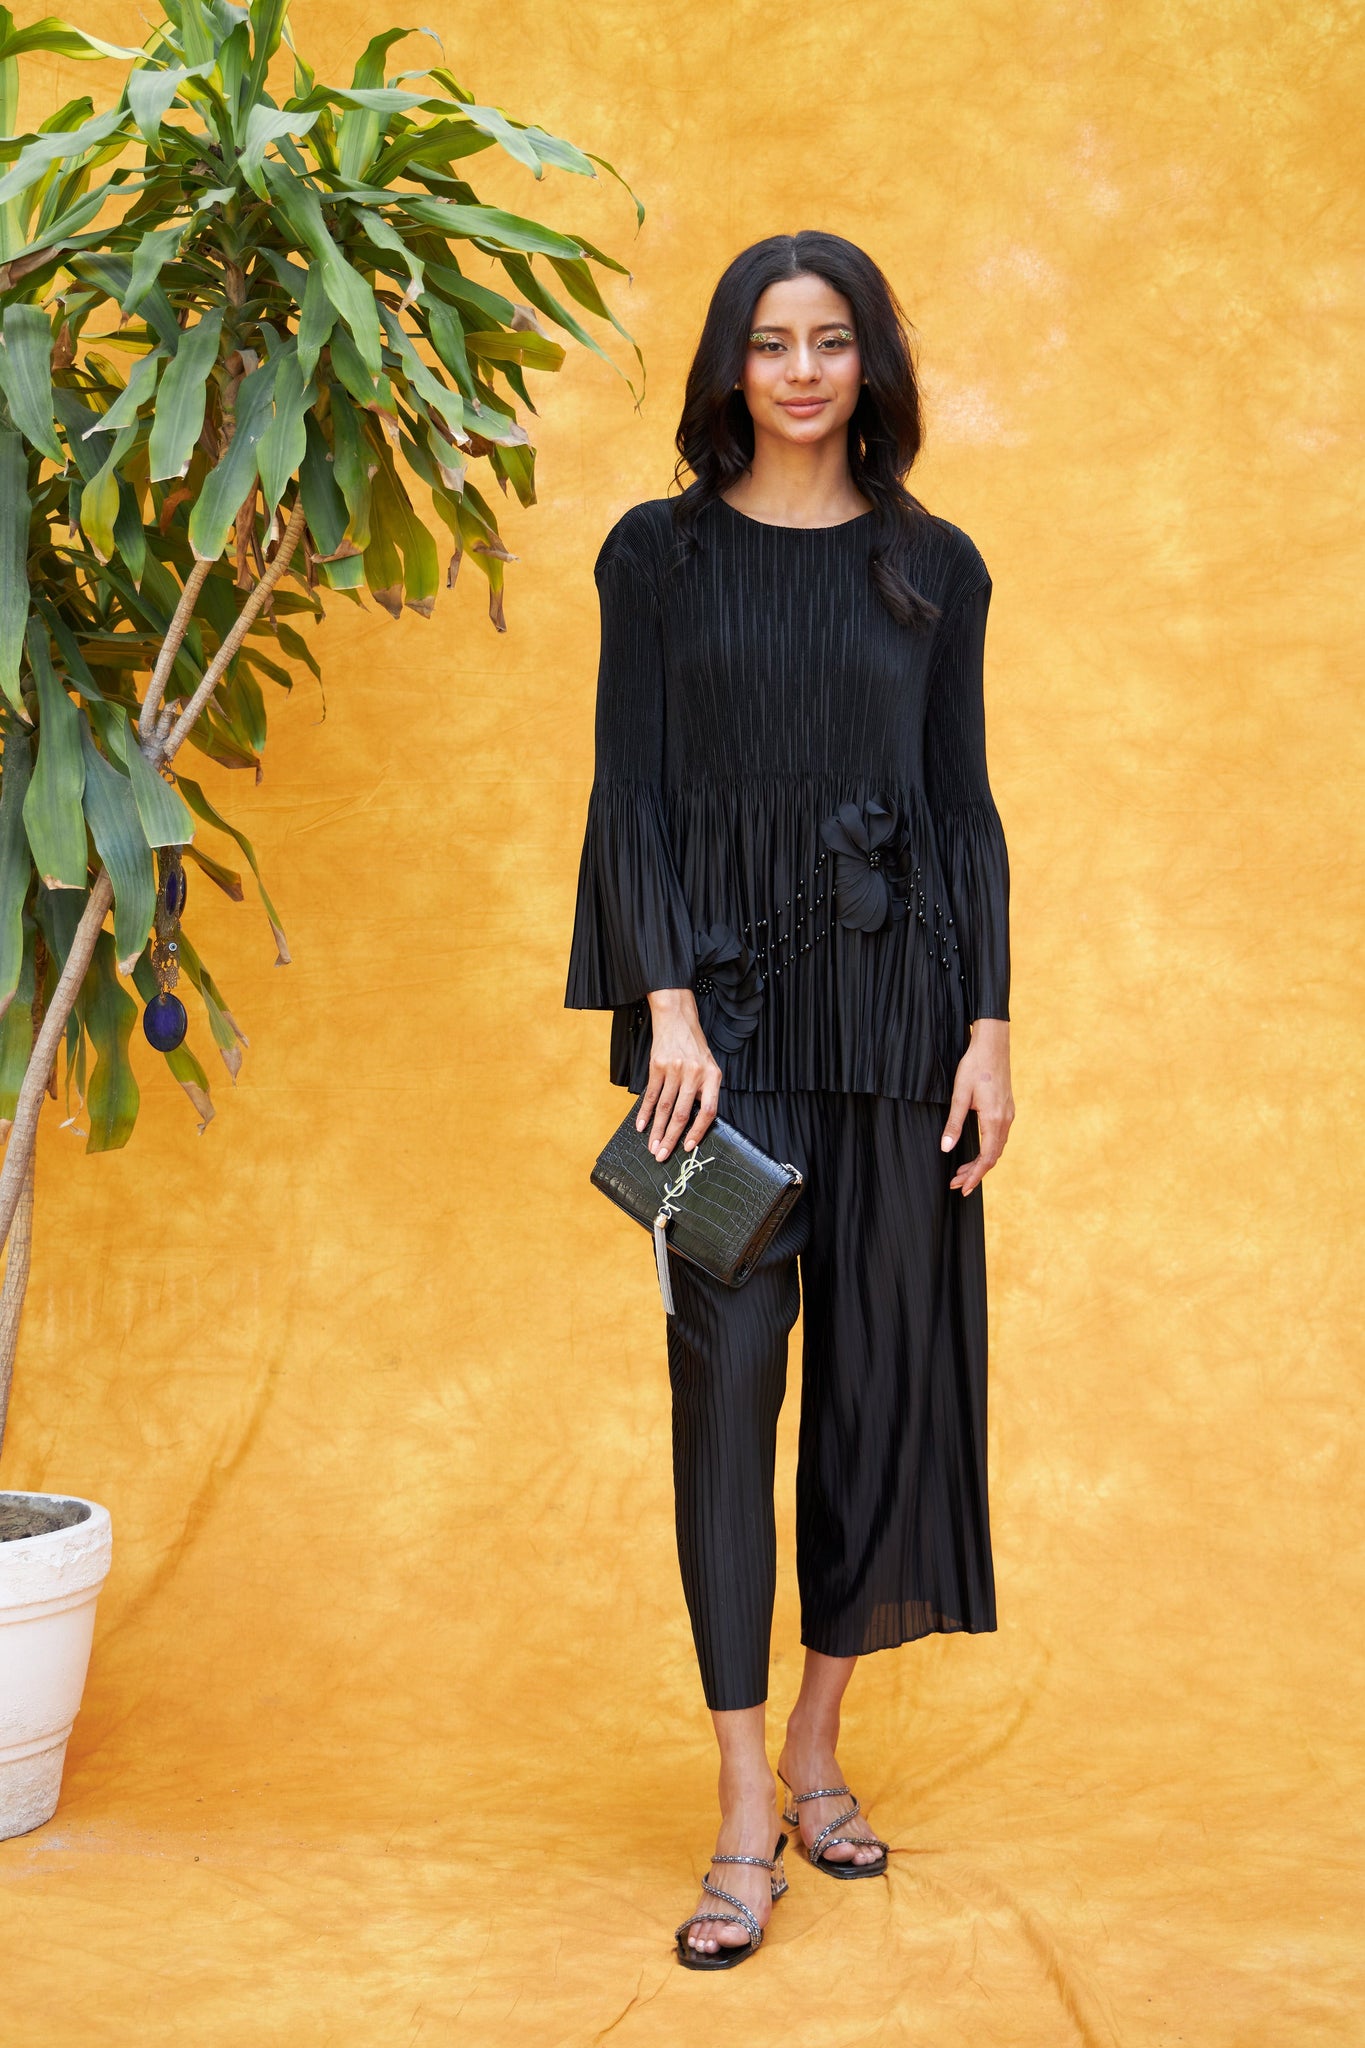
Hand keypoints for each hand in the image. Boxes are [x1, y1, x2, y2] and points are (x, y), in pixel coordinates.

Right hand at [637, 989, 721, 1160]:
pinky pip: (651, 1094)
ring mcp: (675, 1069)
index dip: (698, 1132)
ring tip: (652, 1146)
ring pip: (664, 1107)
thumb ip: (705, 1091)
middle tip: (662, 1155)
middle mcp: (694, 1073)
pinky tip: (641, 1126)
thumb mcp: (709, 1066)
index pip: (707, 1111)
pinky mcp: (657, 1065)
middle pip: (682, 1113)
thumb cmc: (694, 1047)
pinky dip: (645, 1113)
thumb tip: (695, 1123)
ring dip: (657, 1130)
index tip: (688, 1147)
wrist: (677, 1019)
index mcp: (712, 1076)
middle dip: (671, 1138)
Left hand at [941, 1018, 1013, 1194]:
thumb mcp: (959, 1095)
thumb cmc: (974, 1066)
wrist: (993, 1045)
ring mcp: (1008, 1115)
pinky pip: (999, 1137)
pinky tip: (975, 1152)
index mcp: (994, 1119)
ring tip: (961, 1171)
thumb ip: (954, 1123)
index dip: (974, 1176)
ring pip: (996, 1148)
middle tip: (956, 1184)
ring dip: (980, 1162)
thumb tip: (946, 1148)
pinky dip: (987, 1150)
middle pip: (992, 1157)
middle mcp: (1005, 1120)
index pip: (986, 1158)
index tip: (962, 1188)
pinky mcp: (1007, 1109)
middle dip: (974, 1173)